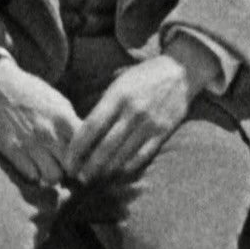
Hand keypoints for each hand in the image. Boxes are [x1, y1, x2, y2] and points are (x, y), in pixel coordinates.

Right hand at [0, 59, 79, 186]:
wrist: (0, 88)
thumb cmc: (35, 95)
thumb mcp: (60, 103)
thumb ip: (73, 124)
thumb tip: (89, 144)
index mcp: (64, 119)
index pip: (86, 147)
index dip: (91, 157)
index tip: (89, 160)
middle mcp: (48, 133)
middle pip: (72, 167)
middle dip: (75, 171)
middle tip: (73, 169)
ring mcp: (30, 144)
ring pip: (53, 177)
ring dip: (56, 175)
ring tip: (54, 168)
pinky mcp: (13, 151)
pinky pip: (32, 175)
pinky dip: (37, 175)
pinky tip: (37, 166)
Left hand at [67, 42, 213, 183]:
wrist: (181, 70)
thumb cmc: (144, 76)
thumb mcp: (120, 83)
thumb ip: (103, 105)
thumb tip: (83, 132)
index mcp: (118, 96)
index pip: (90, 127)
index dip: (76, 148)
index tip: (68, 161)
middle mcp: (133, 110)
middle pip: (104, 147)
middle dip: (88, 166)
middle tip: (78, 177)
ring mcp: (149, 122)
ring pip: (122, 154)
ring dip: (105, 170)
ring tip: (94, 178)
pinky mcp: (163, 131)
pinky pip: (142, 155)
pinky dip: (128, 166)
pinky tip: (118, 172)